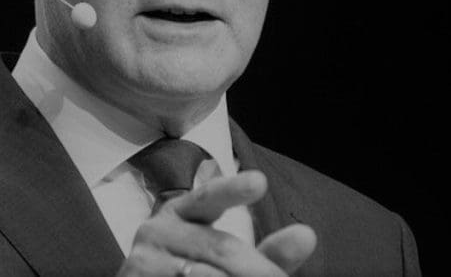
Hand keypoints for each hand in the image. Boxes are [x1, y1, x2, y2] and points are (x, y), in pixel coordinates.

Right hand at [117, 171, 316, 275]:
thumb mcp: (226, 265)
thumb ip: (264, 255)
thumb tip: (307, 235)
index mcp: (180, 213)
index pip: (207, 197)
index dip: (232, 190)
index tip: (259, 181)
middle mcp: (157, 230)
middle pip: (220, 248)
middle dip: (259, 271)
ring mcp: (144, 260)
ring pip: (204, 275)